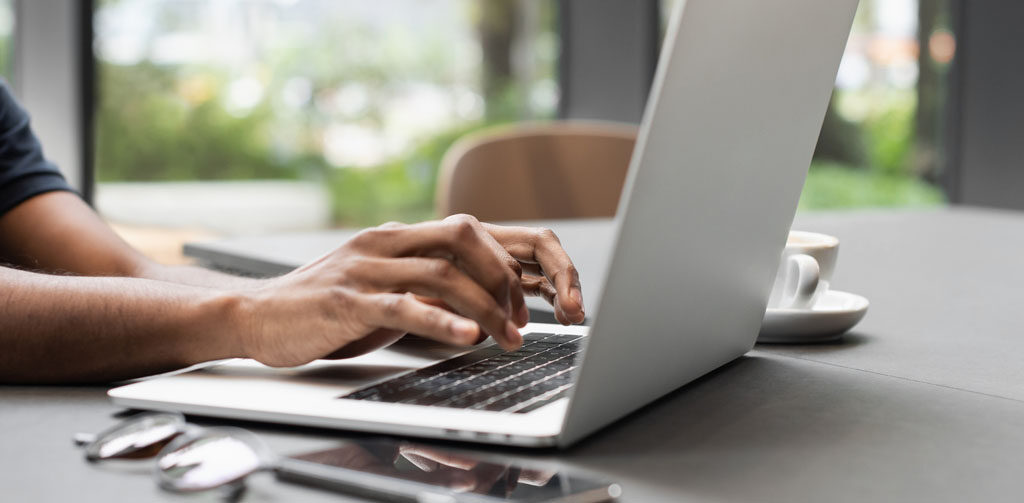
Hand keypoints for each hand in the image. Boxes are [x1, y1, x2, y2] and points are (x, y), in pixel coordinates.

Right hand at [233, 215, 583, 366]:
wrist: (255, 315)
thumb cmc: (322, 308)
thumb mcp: (379, 288)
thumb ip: (420, 286)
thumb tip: (473, 302)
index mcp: (394, 237)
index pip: (467, 232)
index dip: (503, 264)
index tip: (520, 303)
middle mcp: (383, 244)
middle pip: (464, 240)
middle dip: (503, 280)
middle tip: (519, 320)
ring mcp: (365, 270)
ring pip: (442, 274)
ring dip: (485, 308)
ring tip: (505, 338)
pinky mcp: (347, 302)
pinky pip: (404, 306)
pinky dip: (441, 321)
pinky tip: (466, 337)